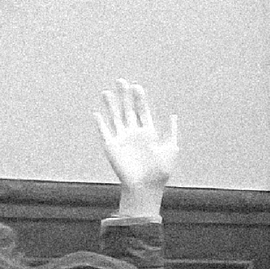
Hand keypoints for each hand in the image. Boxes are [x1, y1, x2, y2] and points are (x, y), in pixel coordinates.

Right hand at [94, 79, 179, 214]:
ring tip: (107, 92)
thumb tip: (173, 115)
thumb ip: (171, 132)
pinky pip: (104, 132)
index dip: (140, 99)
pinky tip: (96, 113)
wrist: (146, 187)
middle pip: (128, 110)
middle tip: (121, 81)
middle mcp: (134, 133)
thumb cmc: (160, 171)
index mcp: (148, 133)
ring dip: (111, 105)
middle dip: (124, 96)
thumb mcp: (171, 149)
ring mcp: (122, 139)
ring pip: (115, 117)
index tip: (137, 87)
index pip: (142, 111)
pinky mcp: (111, 147)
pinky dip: (100, 123)